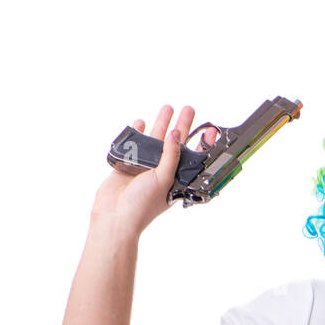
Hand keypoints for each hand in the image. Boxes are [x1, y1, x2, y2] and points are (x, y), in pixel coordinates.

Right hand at [91, 104, 217, 236]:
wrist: (115, 216)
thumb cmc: (142, 206)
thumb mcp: (164, 179)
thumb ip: (171, 156)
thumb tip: (176, 135)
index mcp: (175, 179)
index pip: (191, 157)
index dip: (200, 143)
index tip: (209, 129)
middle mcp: (161, 172)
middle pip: (174, 144)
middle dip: (182, 126)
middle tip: (188, 109)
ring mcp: (144, 168)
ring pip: (155, 141)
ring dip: (161, 124)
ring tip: (167, 108)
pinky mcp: (127, 165)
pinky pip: (134, 145)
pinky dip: (137, 133)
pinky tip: (141, 122)